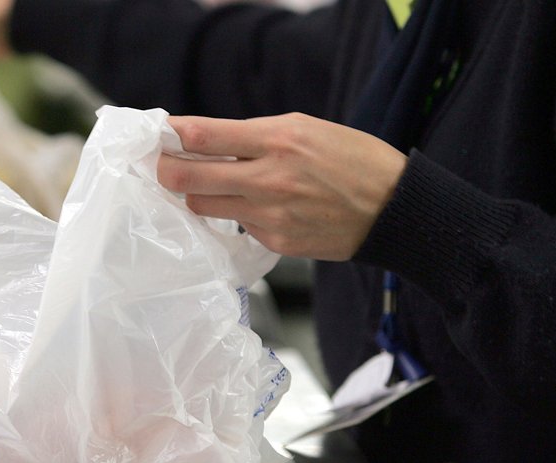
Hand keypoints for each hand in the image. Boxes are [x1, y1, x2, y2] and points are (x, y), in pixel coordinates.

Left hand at [157, 113, 407, 260]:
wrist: (394, 208)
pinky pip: (237, 226)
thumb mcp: (306, 128)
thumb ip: (254, 135)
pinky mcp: (276, 241)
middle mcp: (269, 177)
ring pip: (204, 205)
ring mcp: (270, 214)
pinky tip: (255, 206)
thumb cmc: (353, 161)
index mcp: (279, 139)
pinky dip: (237, 214)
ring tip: (207, 185)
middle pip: (189, 177)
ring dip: (198, 194)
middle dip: (166, 170)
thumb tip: (205, 140)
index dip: (173, 135)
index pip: (204, 136)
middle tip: (162, 166)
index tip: (162, 134)